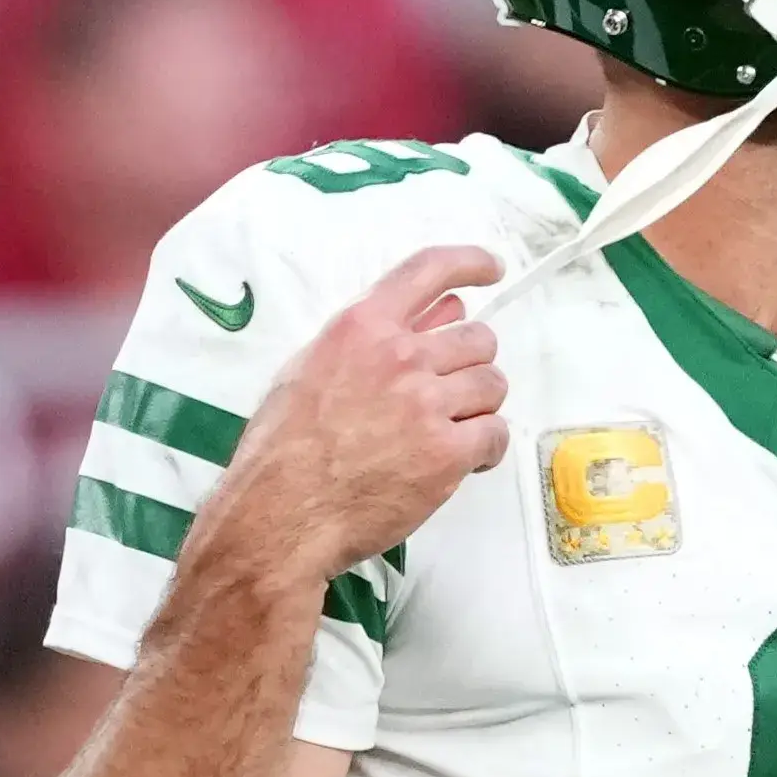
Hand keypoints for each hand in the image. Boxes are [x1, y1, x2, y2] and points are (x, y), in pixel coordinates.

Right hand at [209, 245, 508, 579]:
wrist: (281, 514)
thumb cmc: (283, 449)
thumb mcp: (310, 370)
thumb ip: (371, 340)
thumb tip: (436, 314)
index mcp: (361, 327)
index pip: (428, 270)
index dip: (469, 262)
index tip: (490, 269)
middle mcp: (400, 356)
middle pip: (477, 338)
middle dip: (469, 364)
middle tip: (447, 395)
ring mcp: (427, 404)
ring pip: (493, 384)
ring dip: (478, 407)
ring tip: (448, 432)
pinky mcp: (446, 453)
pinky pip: (495, 435)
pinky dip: (484, 449)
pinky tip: (461, 462)